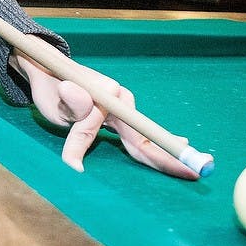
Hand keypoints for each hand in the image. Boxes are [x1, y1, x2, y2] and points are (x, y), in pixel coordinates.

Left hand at [11, 50, 199, 179]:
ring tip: (191, 167)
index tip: (147, 163)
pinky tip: (176, 145)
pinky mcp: (115, 113)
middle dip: (170, 157)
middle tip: (198, 172)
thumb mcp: (54, 99)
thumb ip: (70, 103)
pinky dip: (153, 145)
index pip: (133, 134)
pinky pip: (136, 134)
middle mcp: (122, 101)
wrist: (47, 72)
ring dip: (165, 153)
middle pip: (146, 137)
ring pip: (143, 137)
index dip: (157, 152)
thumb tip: (72, 91)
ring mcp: (121, 106)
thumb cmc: (50, 89)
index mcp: (112, 97)